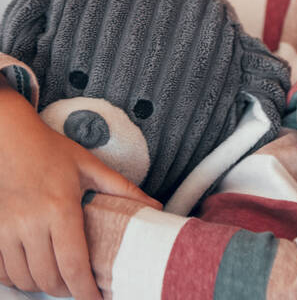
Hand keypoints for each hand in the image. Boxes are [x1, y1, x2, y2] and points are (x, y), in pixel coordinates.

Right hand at [0, 87, 160, 298]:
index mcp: (60, 208)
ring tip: (62, 281)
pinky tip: (35, 271)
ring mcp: (6, 229)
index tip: (97, 299)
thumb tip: (155, 208)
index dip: (85, 289)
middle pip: (49, 277)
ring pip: (25, 278)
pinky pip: (3, 271)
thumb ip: (123, 190)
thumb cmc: (52, 152)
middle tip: (82, 289)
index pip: (73, 262)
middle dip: (68, 291)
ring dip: (44, 286)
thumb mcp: (92, 167)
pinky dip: (19, 279)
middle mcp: (30, 222)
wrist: (11, 140)